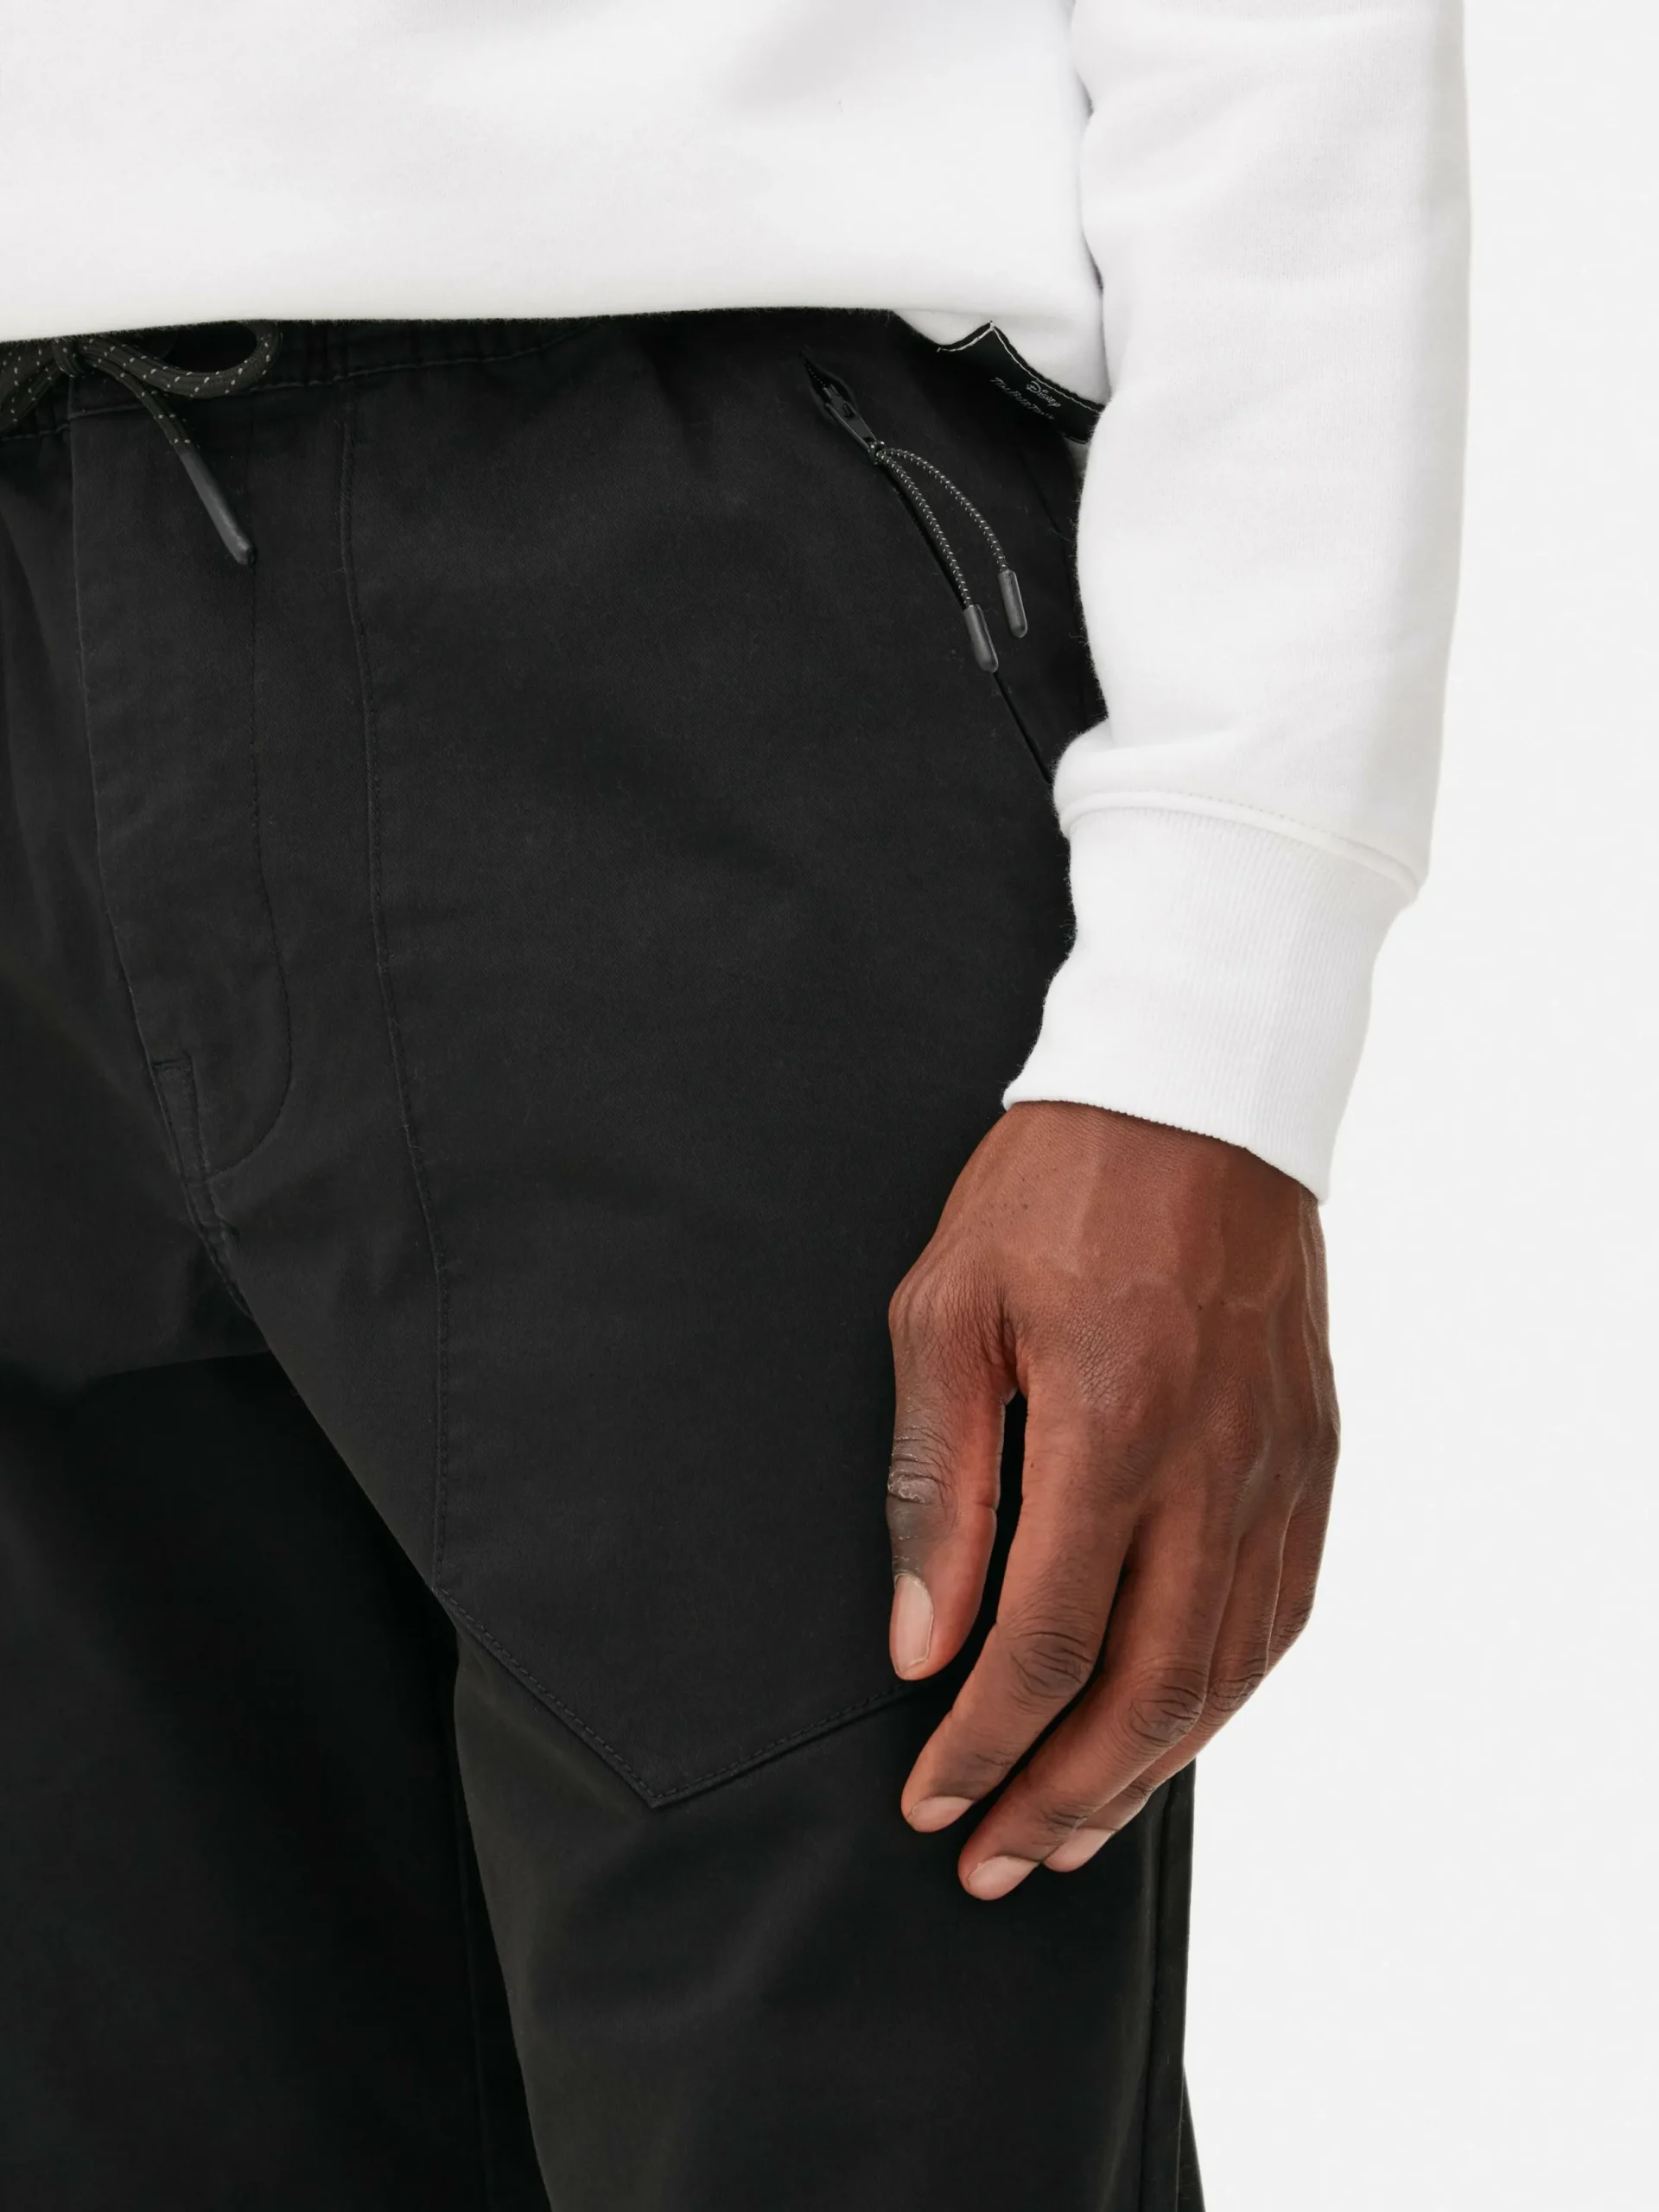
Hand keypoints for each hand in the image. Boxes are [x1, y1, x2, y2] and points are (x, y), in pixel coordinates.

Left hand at [886, 1101, 1337, 1898]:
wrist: (1195, 1096)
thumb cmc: (1051, 1191)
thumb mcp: (947, 1311)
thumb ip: (937, 1484)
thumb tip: (921, 1642)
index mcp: (1112, 1429)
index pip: (1048, 1643)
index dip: (984, 1741)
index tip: (930, 1799)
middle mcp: (1214, 1469)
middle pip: (1147, 1691)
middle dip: (1061, 1796)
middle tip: (993, 1861)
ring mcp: (1279, 1468)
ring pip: (1225, 1672)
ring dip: (1145, 1772)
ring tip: (1071, 1832)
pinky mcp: (1312, 1456)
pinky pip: (1282, 1613)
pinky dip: (1223, 1698)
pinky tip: (1171, 1735)